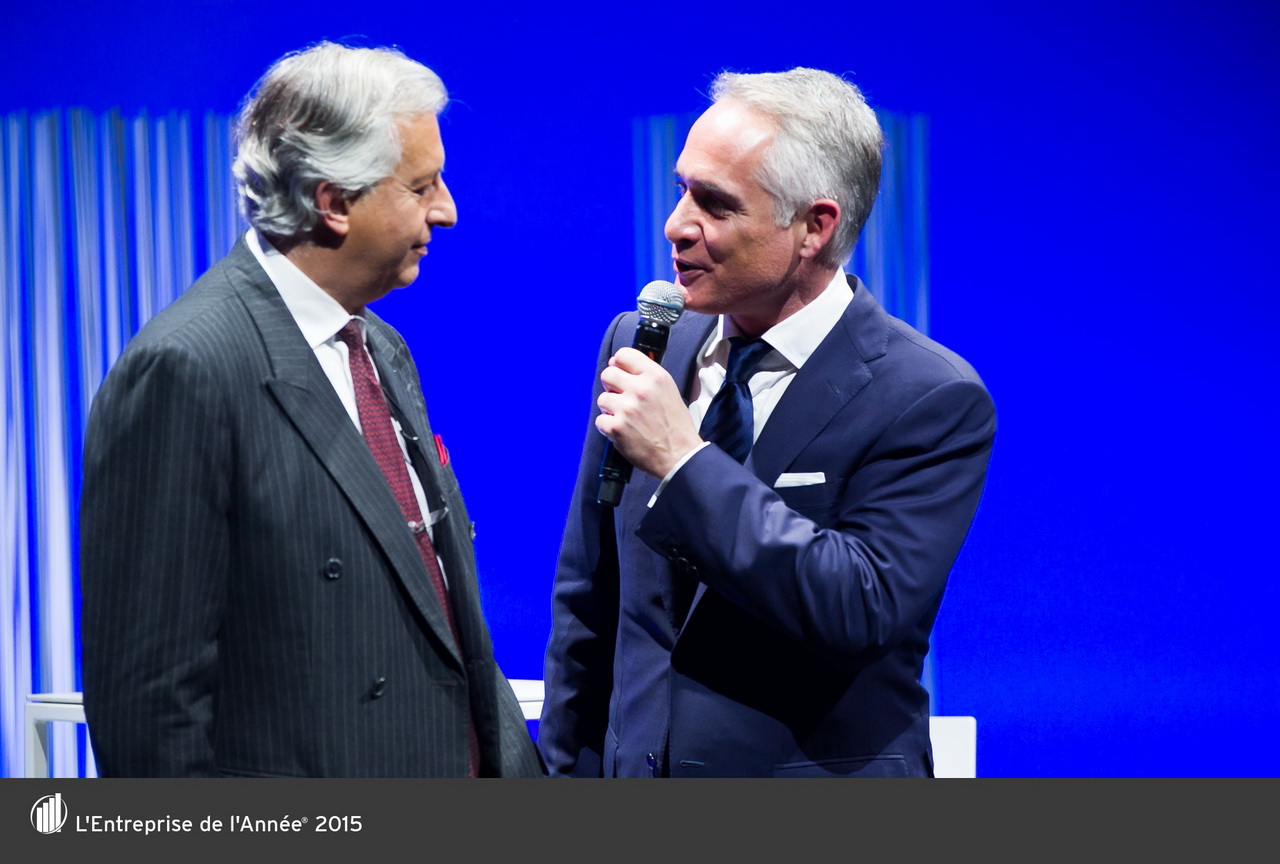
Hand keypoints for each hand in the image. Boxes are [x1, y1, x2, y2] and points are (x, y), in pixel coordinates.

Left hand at [596, 347, 702, 478]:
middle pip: (608, 374)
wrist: (680, 456)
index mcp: (655, 376)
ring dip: (611, 409)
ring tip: (627, 419)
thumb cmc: (676, 426)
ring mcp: (627, 408)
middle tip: (622, 399)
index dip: (618, 364)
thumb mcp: (668, 391)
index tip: (620, 372)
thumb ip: (646, 377)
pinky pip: (600, 420)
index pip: (624, 354)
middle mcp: (640, 389)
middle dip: (612, 386)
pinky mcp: (616, 427)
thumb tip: (617, 365)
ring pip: (602, 399)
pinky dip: (609, 428)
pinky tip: (624, 432)